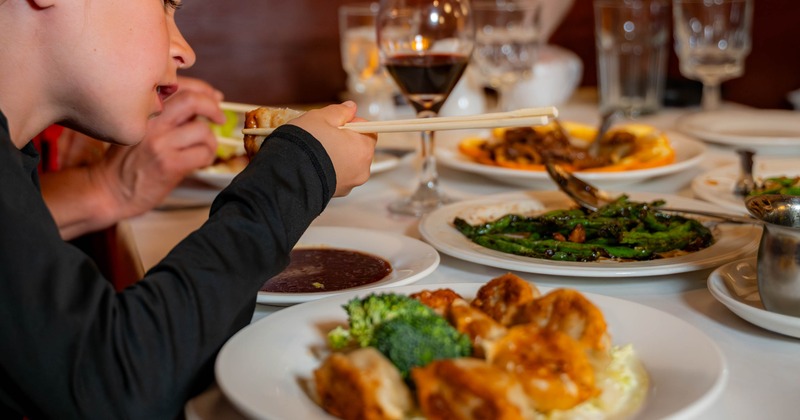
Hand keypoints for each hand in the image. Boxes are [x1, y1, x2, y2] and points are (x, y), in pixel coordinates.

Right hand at [94, 77, 224, 215]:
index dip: (203, 89)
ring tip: (205, 149)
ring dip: (212, 140)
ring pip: (202, 130)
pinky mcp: (169, 164)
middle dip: (213, 106)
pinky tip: (200, 162)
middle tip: (220, 118)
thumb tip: (209, 100)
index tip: (214, 97)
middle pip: (192, 100)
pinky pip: (203, 153)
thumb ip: (170, 113)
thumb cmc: (130, 160)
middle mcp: (150, 121)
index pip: (179, 84)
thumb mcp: (143, 127)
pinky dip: (208, 157)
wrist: (111, 190)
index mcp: (144, 108)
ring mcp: (159, 142)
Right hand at [290, 102, 376, 196]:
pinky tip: (314, 164)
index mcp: (363, 148)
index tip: (337, 123)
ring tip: (316, 151)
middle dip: (343, 140)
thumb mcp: (320, 118)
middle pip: (358, 147)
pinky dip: (329, 169)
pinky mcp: (337, 193)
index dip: (352, 123)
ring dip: (336, 155)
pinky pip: (337, 175)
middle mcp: (362, 168)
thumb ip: (339, 111)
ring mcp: (350, 183)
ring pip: (347, 162)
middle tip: (323, 136)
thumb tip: (350, 108)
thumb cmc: (305, 147)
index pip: (369, 130)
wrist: (287, 177)